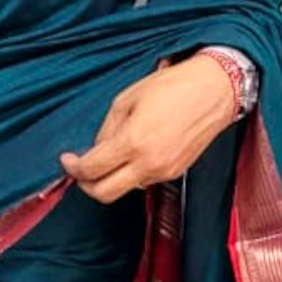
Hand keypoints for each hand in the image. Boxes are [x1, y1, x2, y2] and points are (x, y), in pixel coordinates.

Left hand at [59, 54, 240, 203]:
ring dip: (110, 178)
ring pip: (125, 188)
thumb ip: (107, 130)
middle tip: (80, 170)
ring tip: (109, 156)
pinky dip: (130, 173)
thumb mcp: (127, 99)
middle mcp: (148, 164)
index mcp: (133, 142)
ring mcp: (163, 172)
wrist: (215, 90)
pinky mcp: (175, 173)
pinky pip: (143, 181)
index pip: (92, 169)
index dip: (73, 168)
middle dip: (86, 185)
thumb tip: (95, 151)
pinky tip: (132, 154)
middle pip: (105, 193)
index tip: (67, 161)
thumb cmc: (173, 87)